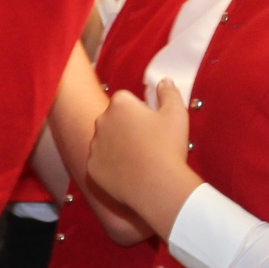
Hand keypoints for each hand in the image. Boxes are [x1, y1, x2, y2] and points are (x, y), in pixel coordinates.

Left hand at [88, 80, 194, 226]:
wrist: (158, 186)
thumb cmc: (168, 148)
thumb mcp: (176, 113)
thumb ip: (168, 92)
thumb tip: (164, 81)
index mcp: (120, 104)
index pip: (125, 100)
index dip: (140, 111)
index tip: (151, 124)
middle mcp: (101, 121)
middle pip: (113, 119)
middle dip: (126, 126)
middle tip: (147, 142)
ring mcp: (94, 145)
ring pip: (106, 141)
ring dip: (118, 146)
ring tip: (140, 159)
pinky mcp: (92, 167)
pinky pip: (101, 162)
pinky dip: (112, 166)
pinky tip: (130, 172)